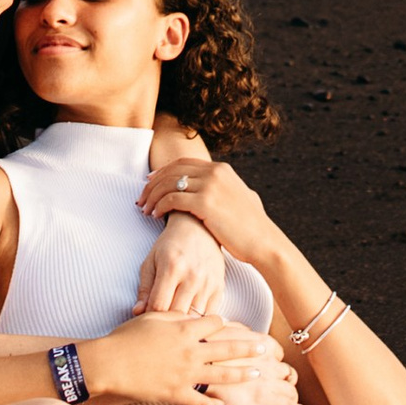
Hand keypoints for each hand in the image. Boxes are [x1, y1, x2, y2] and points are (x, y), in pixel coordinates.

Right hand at [78, 317, 300, 404]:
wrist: (109, 363)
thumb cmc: (126, 337)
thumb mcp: (151, 318)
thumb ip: (172, 315)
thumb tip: (187, 313)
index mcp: (184, 330)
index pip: (214, 323)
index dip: (223, 323)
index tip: (231, 325)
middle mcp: (190, 352)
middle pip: (227, 348)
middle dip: (249, 348)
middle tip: (266, 348)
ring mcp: (185, 375)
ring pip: (221, 375)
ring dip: (242, 375)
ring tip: (257, 374)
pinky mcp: (175, 394)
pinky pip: (199, 402)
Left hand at [133, 210, 228, 319]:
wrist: (198, 228)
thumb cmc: (170, 245)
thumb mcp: (151, 262)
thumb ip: (144, 289)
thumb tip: (137, 313)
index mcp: (172, 267)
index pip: (158, 306)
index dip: (150, 317)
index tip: (145, 320)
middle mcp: (192, 275)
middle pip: (177, 315)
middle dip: (165, 325)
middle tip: (158, 329)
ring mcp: (208, 282)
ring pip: (195, 318)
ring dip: (183, 326)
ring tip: (174, 328)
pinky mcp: (219, 286)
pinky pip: (210, 315)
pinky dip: (200, 322)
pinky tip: (191, 322)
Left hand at [137, 157, 278, 270]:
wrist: (264, 242)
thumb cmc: (252, 227)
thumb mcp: (242, 197)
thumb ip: (228, 188)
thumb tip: (222, 187)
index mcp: (221, 169)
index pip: (183, 163)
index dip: (163, 171)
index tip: (150, 180)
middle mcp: (215, 172)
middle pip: (172, 171)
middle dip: (152, 183)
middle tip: (141, 197)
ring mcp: (210, 186)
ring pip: (169, 184)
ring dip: (152, 196)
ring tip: (144, 209)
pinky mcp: (205, 203)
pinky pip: (172, 199)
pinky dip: (160, 206)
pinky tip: (155, 215)